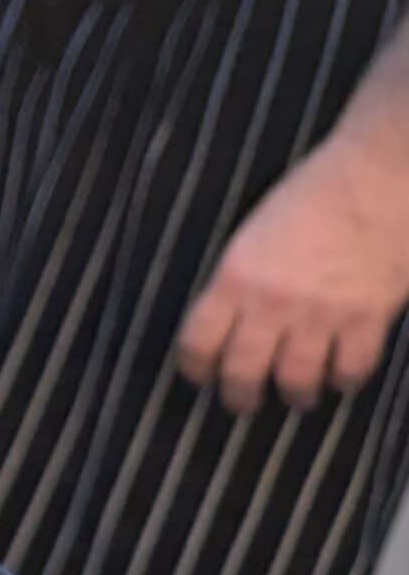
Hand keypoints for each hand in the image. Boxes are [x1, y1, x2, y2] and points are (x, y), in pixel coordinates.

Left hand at [175, 132, 408, 413]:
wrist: (378, 171)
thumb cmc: (315, 192)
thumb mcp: (254, 235)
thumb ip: (240, 281)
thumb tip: (232, 320)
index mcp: (234, 279)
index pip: (197, 343)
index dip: (195, 369)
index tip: (201, 376)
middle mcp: (271, 303)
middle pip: (242, 373)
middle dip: (240, 397)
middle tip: (245, 403)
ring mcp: (321, 313)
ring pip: (297, 381)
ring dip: (295, 396)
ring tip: (299, 397)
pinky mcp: (368, 315)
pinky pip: (351, 369)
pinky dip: (345, 380)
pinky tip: (342, 377)